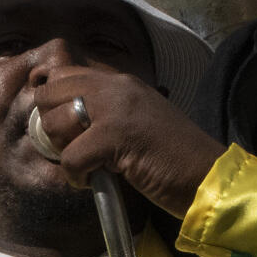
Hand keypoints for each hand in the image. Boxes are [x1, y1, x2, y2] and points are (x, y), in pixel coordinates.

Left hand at [30, 66, 225, 217]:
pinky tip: (95, 181)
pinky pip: (70, 158)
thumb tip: (62, 119)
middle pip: (49, 94)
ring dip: (65, 151)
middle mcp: (115, 87)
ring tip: (89, 165)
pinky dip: (76, 177)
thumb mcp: (137, 119)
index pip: (62, 75)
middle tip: (75, 149)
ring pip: (54, 124)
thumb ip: (106, 111)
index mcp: (121, 81)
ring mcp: (115, 109)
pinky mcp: (115, 137)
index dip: (53, 104)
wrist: (207, 175)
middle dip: (52, 126)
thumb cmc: (173, 156)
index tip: (66, 130)